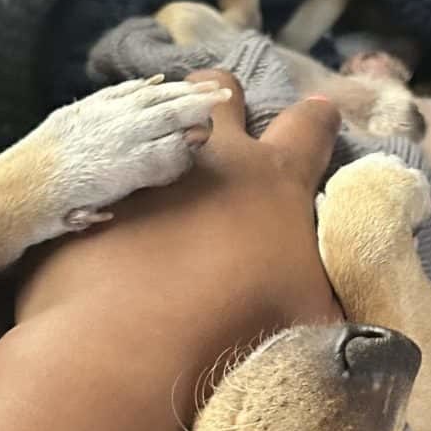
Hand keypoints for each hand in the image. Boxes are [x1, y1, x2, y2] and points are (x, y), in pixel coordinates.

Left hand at [15, 71, 343, 402]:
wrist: (132, 341)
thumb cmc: (240, 325)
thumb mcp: (313, 316)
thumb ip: (329, 292)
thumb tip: (343, 301)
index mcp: (274, 178)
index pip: (310, 127)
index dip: (318, 121)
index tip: (320, 117)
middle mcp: (210, 154)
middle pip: (219, 90)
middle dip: (223, 101)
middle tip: (223, 135)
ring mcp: (142, 165)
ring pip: (149, 116)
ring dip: (159, 135)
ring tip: (159, 174)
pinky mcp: (87, 190)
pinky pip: (96, 171)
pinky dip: (106, 188)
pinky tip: (106, 220)